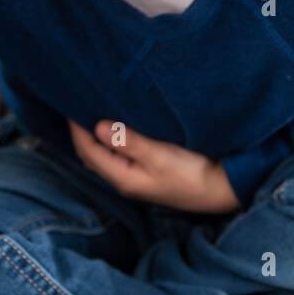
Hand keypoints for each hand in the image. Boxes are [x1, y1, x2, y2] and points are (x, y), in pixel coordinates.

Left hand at [67, 118, 239, 213]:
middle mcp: (125, 180)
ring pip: (105, 156)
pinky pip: (118, 155)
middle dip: (82, 133)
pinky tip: (115, 128)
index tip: (71, 104)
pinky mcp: (147, 173)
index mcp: (123, 177)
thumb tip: (97, 127)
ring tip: (92, 112)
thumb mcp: (159, 155)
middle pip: (92, 156)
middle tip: (78, 105)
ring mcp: (136, 178)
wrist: (222, 189)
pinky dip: (110, 141)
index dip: (77, 129)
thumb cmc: (192, 172)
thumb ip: (128, 141)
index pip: (88, 151)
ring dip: (96, 137)